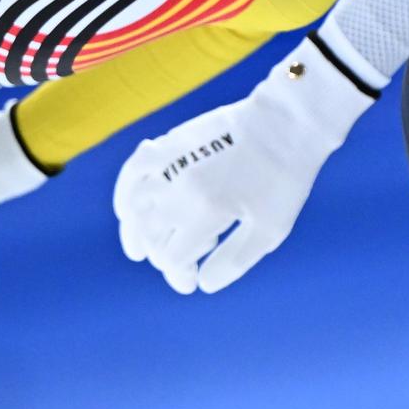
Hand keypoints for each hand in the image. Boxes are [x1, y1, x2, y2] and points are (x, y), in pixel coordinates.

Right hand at [114, 35, 375, 294]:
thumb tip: (203, 285)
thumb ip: (234, 261)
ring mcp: (173, 163)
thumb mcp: (269, 229)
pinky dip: (124, 191)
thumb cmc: (283, 178)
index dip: (180, 276)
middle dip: (162, 258)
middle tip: (183, 266)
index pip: (172, 257)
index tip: (192, 282)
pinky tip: (126, 209)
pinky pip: (134, 168)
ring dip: (136, 233)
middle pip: (151, 236)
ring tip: (140, 251)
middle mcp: (182, 187)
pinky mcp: (172, 143)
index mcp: (207, 211)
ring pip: (135, 206)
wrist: (284, 123)